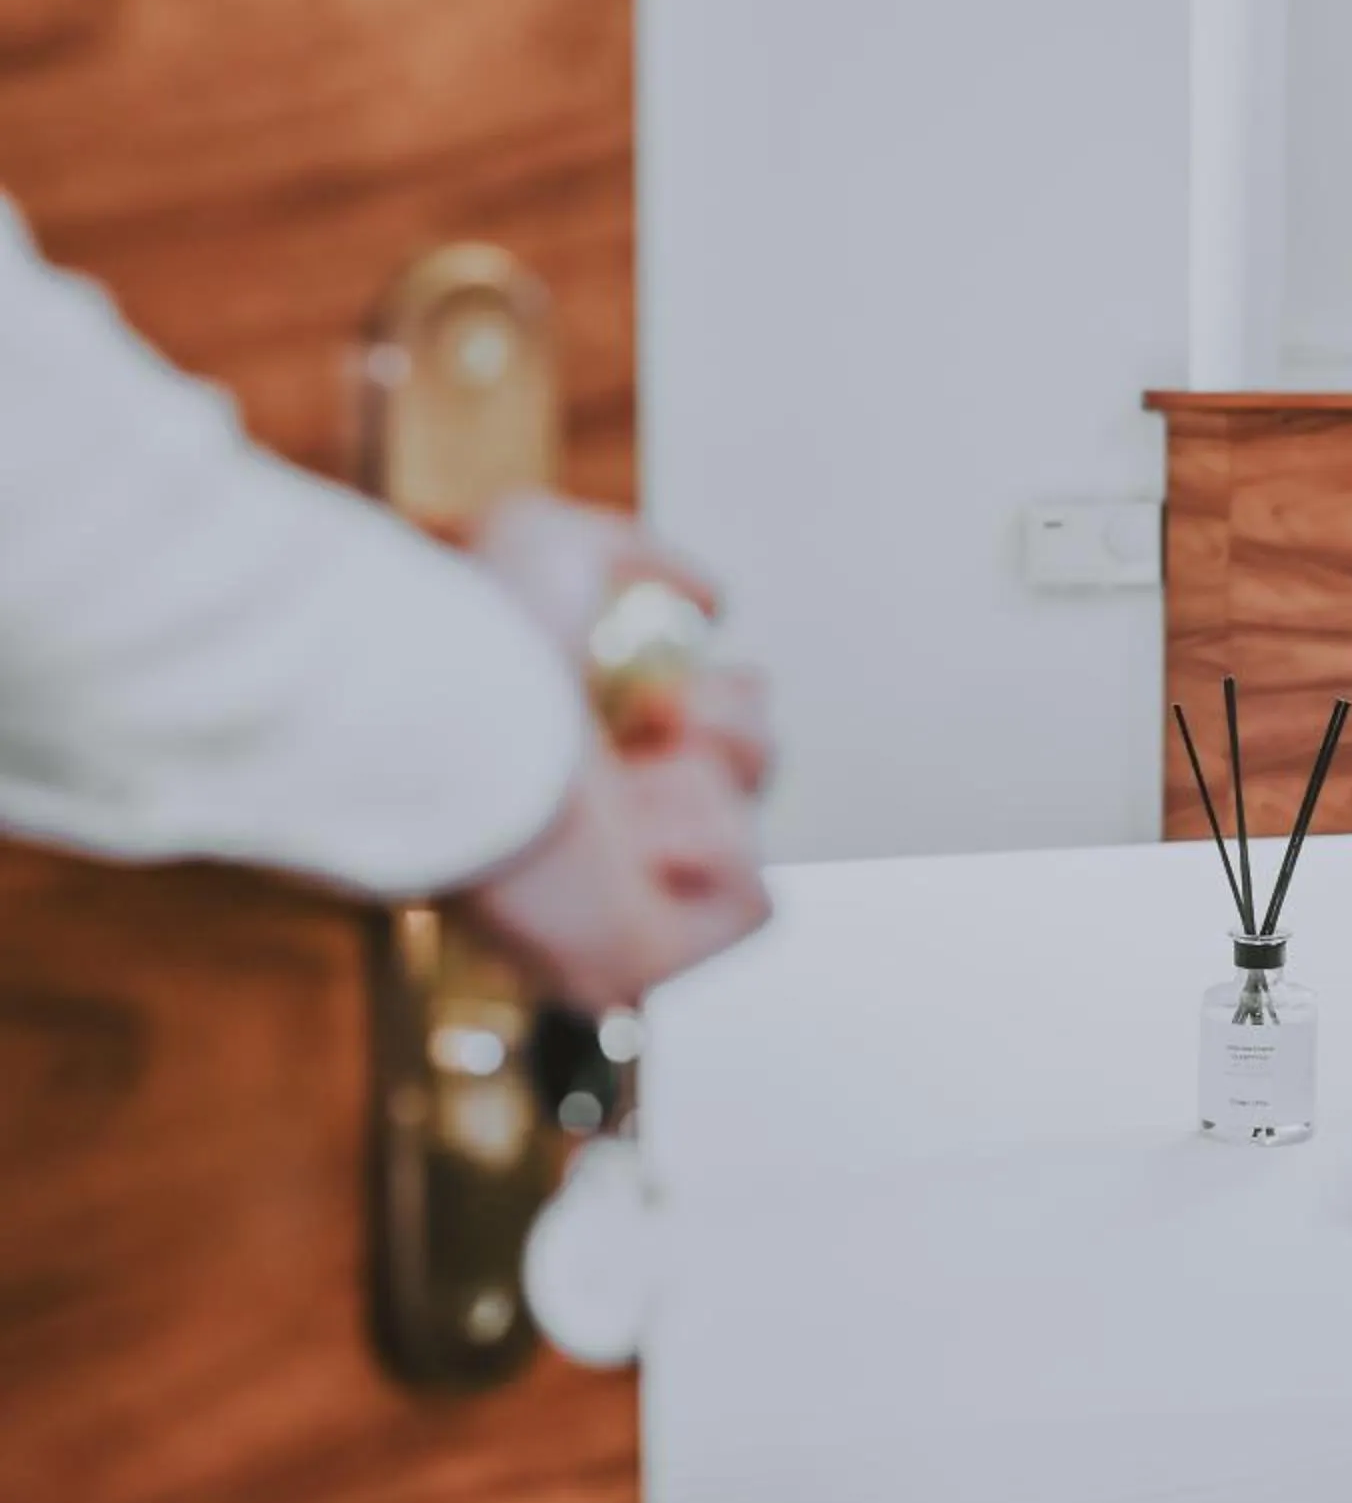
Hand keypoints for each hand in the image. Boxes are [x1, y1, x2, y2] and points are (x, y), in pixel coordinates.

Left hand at [461, 494, 773, 1012]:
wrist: (448, 725)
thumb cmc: (480, 637)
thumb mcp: (546, 541)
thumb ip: (633, 551)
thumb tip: (712, 602)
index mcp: (580, 754)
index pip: (706, 735)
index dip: (720, 699)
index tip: (660, 684)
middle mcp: (599, 836)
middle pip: (749, 776)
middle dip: (728, 723)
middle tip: (654, 712)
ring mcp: (618, 908)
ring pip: (748, 835)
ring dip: (697, 784)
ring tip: (625, 779)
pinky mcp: (641, 961)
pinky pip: (752, 904)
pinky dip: (711, 853)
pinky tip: (634, 842)